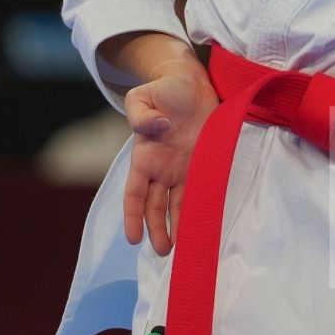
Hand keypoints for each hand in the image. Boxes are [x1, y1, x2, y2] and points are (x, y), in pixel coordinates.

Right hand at [121, 57, 218, 256]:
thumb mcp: (142, 96)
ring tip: (183, 250)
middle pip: (155, 206)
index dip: (132, 215)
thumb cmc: (164, 89)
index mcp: (144, 156)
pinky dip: (198, 209)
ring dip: (178, 226)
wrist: (191, 81)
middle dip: (157, 230)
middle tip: (163, 253)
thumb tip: (156, 128)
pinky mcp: (203, 163)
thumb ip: (141, 114)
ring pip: (176, 205)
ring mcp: (182, 168)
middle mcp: (161, 168)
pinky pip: (198, 191)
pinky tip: (201, 226)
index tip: (133, 238)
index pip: (134, 193)